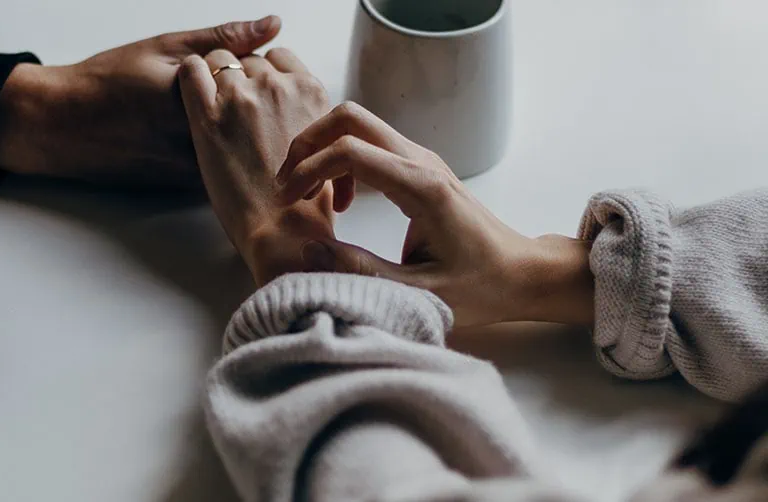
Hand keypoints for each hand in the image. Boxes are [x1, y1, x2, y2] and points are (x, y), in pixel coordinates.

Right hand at [0, 16, 280, 187]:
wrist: (64, 127)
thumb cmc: (109, 82)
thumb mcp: (165, 47)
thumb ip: (223, 38)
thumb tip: (273, 24)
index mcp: (199, 99)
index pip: (261, 82)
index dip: (255, 70)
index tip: (235, 65)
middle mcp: (201, 140)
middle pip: (259, 119)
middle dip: (255, 103)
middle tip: (224, 88)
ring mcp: (197, 168)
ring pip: (246, 147)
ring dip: (245, 130)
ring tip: (198, 114)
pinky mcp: (190, 186)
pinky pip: (228, 167)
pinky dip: (229, 151)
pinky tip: (209, 136)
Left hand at [177, 48, 334, 284]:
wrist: (284, 230)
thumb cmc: (306, 203)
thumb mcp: (327, 148)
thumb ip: (312, 120)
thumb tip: (297, 115)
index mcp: (310, 92)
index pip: (280, 58)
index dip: (266, 73)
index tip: (258, 93)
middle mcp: (278, 86)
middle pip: (250, 60)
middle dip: (240, 79)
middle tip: (234, 111)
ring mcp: (241, 98)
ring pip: (219, 59)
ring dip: (214, 78)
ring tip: (213, 109)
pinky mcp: (208, 116)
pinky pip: (191, 70)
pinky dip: (190, 76)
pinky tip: (192, 95)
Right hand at [276, 102, 593, 326]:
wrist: (522, 273)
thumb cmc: (480, 287)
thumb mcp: (417, 293)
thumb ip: (361, 271)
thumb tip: (309, 251)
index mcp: (421, 187)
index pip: (349, 151)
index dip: (308, 170)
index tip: (288, 202)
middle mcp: (421, 162)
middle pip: (350, 117)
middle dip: (308, 144)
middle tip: (289, 185)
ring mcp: (422, 159)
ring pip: (358, 124)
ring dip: (323, 150)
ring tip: (308, 195)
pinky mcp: (420, 167)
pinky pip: (371, 144)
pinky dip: (342, 160)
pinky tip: (342, 202)